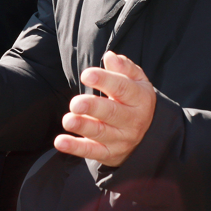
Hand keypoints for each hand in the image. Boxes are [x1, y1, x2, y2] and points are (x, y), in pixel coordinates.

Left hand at [55, 52, 155, 167]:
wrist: (150, 135)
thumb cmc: (135, 100)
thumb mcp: (137, 81)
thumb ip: (124, 68)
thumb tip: (110, 57)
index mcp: (140, 99)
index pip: (123, 88)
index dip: (105, 81)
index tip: (86, 75)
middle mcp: (132, 121)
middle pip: (112, 113)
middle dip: (93, 108)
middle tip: (75, 103)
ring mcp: (121, 139)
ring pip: (101, 133)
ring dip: (83, 127)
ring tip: (68, 120)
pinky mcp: (109, 154)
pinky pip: (92, 152)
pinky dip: (75, 148)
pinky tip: (60, 142)